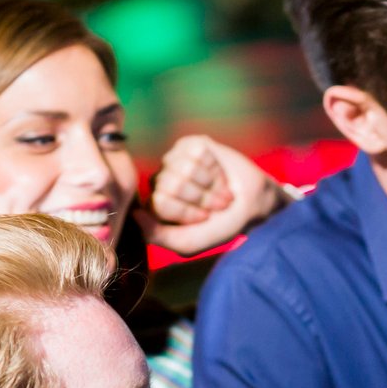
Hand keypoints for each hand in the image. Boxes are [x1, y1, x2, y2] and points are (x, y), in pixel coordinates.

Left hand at [139, 135, 288, 255]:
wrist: (251, 206)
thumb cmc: (219, 227)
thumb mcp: (188, 242)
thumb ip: (157, 236)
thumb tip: (135, 214)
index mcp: (156, 206)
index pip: (161, 203)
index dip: (187, 212)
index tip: (204, 219)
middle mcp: (161, 181)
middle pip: (172, 185)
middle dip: (202, 198)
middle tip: (216, 205)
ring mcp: (174, 160)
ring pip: (186, 168)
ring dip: (210, 184)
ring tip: (219, 191)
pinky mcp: (191, 145)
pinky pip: (199, 154)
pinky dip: (215, 168)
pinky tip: (219, 175)